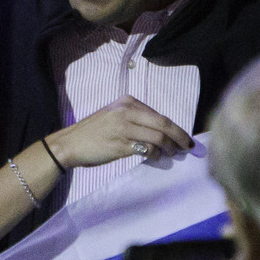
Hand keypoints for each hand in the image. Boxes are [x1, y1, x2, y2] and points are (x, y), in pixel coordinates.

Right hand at [48, 95, 193, 167]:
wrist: (70, 143)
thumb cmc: (93, 132)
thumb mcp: (114, 116)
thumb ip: (135, 119)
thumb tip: (162, 132)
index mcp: (126, 102)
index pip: (159, 115)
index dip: (175, 128)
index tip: (184, 137)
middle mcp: (125, 112)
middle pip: (163, 124)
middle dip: (180, 137)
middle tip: (188, 147)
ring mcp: (123, 128)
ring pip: (158, 137)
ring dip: (169, 148)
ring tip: (172, 154)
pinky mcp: (121, 144)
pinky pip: (147, 149)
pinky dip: (156, 155)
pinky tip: (155, 157)